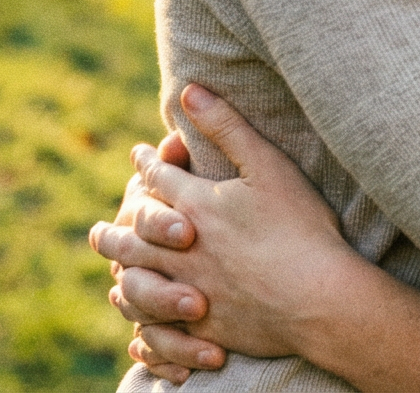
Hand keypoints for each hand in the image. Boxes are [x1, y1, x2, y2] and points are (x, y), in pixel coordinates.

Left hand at [88, 85, 369, 370]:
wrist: (319, 299)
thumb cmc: (301, 228)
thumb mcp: (268, 166)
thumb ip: (226, 127)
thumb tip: (188, 90)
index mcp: (196, 204)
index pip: (158, 177)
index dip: (147, 163)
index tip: (139, 154)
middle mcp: (182, 249)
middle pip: (134, 233)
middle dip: (118, 224)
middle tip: (99, 227)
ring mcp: (189, 290)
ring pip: (138, 279)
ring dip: (122, 269)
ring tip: (114, 267)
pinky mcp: (202, 327)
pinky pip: (157, 324)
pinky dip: (143, 317)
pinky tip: (139, 316)